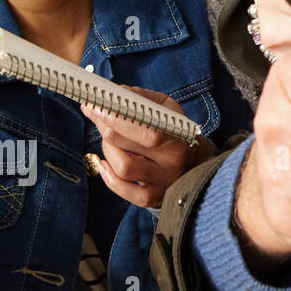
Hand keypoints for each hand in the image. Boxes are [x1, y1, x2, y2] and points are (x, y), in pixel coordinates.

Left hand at [82, 89, 211, 207]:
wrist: (194, 159)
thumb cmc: (172, 129)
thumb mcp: (164, 106)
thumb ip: (140, 97)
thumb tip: (113, 93)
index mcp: (177, 131)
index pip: (142, 124)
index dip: (114, 115)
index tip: (96, 105)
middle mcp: (173, 158)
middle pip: (126, 144)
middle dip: (104, 127)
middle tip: (96, 114)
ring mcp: (165, 180)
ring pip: (123, 168)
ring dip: (107, 151)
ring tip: (108, 141)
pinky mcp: (155, 197)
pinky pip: (127, 193)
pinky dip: (109, 179)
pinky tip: (103, 164)